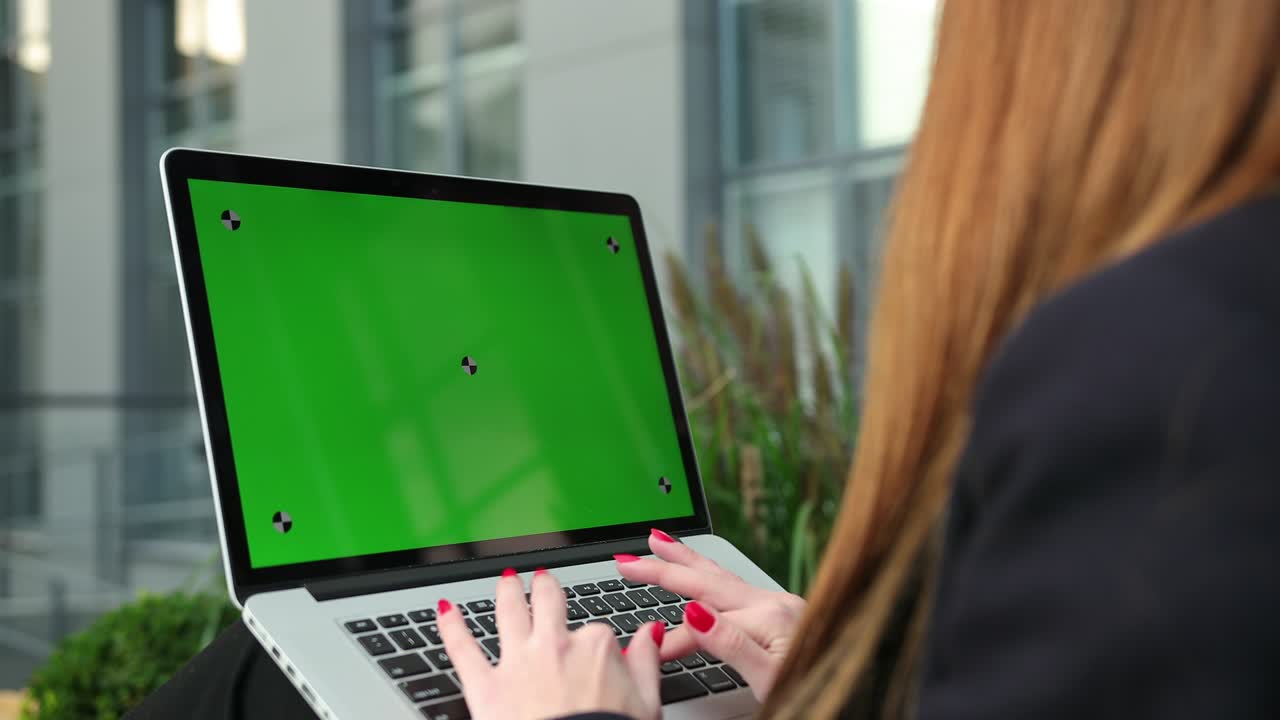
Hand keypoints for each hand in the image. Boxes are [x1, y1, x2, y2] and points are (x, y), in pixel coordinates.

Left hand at [438, 567, 663, 719]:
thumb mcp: (647, 704)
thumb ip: (645, 662)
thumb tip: (649, 633)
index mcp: (596, 647)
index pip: (596, 632)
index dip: (596, 645)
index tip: (596, 656)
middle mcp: (555, 646)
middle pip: (549, 604)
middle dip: (544, 589)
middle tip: (541, 581)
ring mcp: (519, 662)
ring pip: (508, 612)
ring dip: (506, 591)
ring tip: (505, 580)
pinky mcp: (487, 688)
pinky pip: (463, 649)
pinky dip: (451, 626)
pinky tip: (445, 609)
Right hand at [615, 529, 806, 701]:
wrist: (860, 688)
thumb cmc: (819, 687)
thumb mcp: (770, 677)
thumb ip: (732, 644)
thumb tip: (694, 613)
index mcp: (767, 617)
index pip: (701, 623)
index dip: (671, 639)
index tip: (648, 654)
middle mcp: (774, 603)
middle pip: (707, 580)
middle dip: (665, 567)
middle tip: (628, 557)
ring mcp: (781, 604)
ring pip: (722, 576)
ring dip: (688, 561)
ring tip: (661, 542)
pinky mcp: (786, 611)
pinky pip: (738, 584)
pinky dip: (712, 575)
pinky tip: (708, 574)